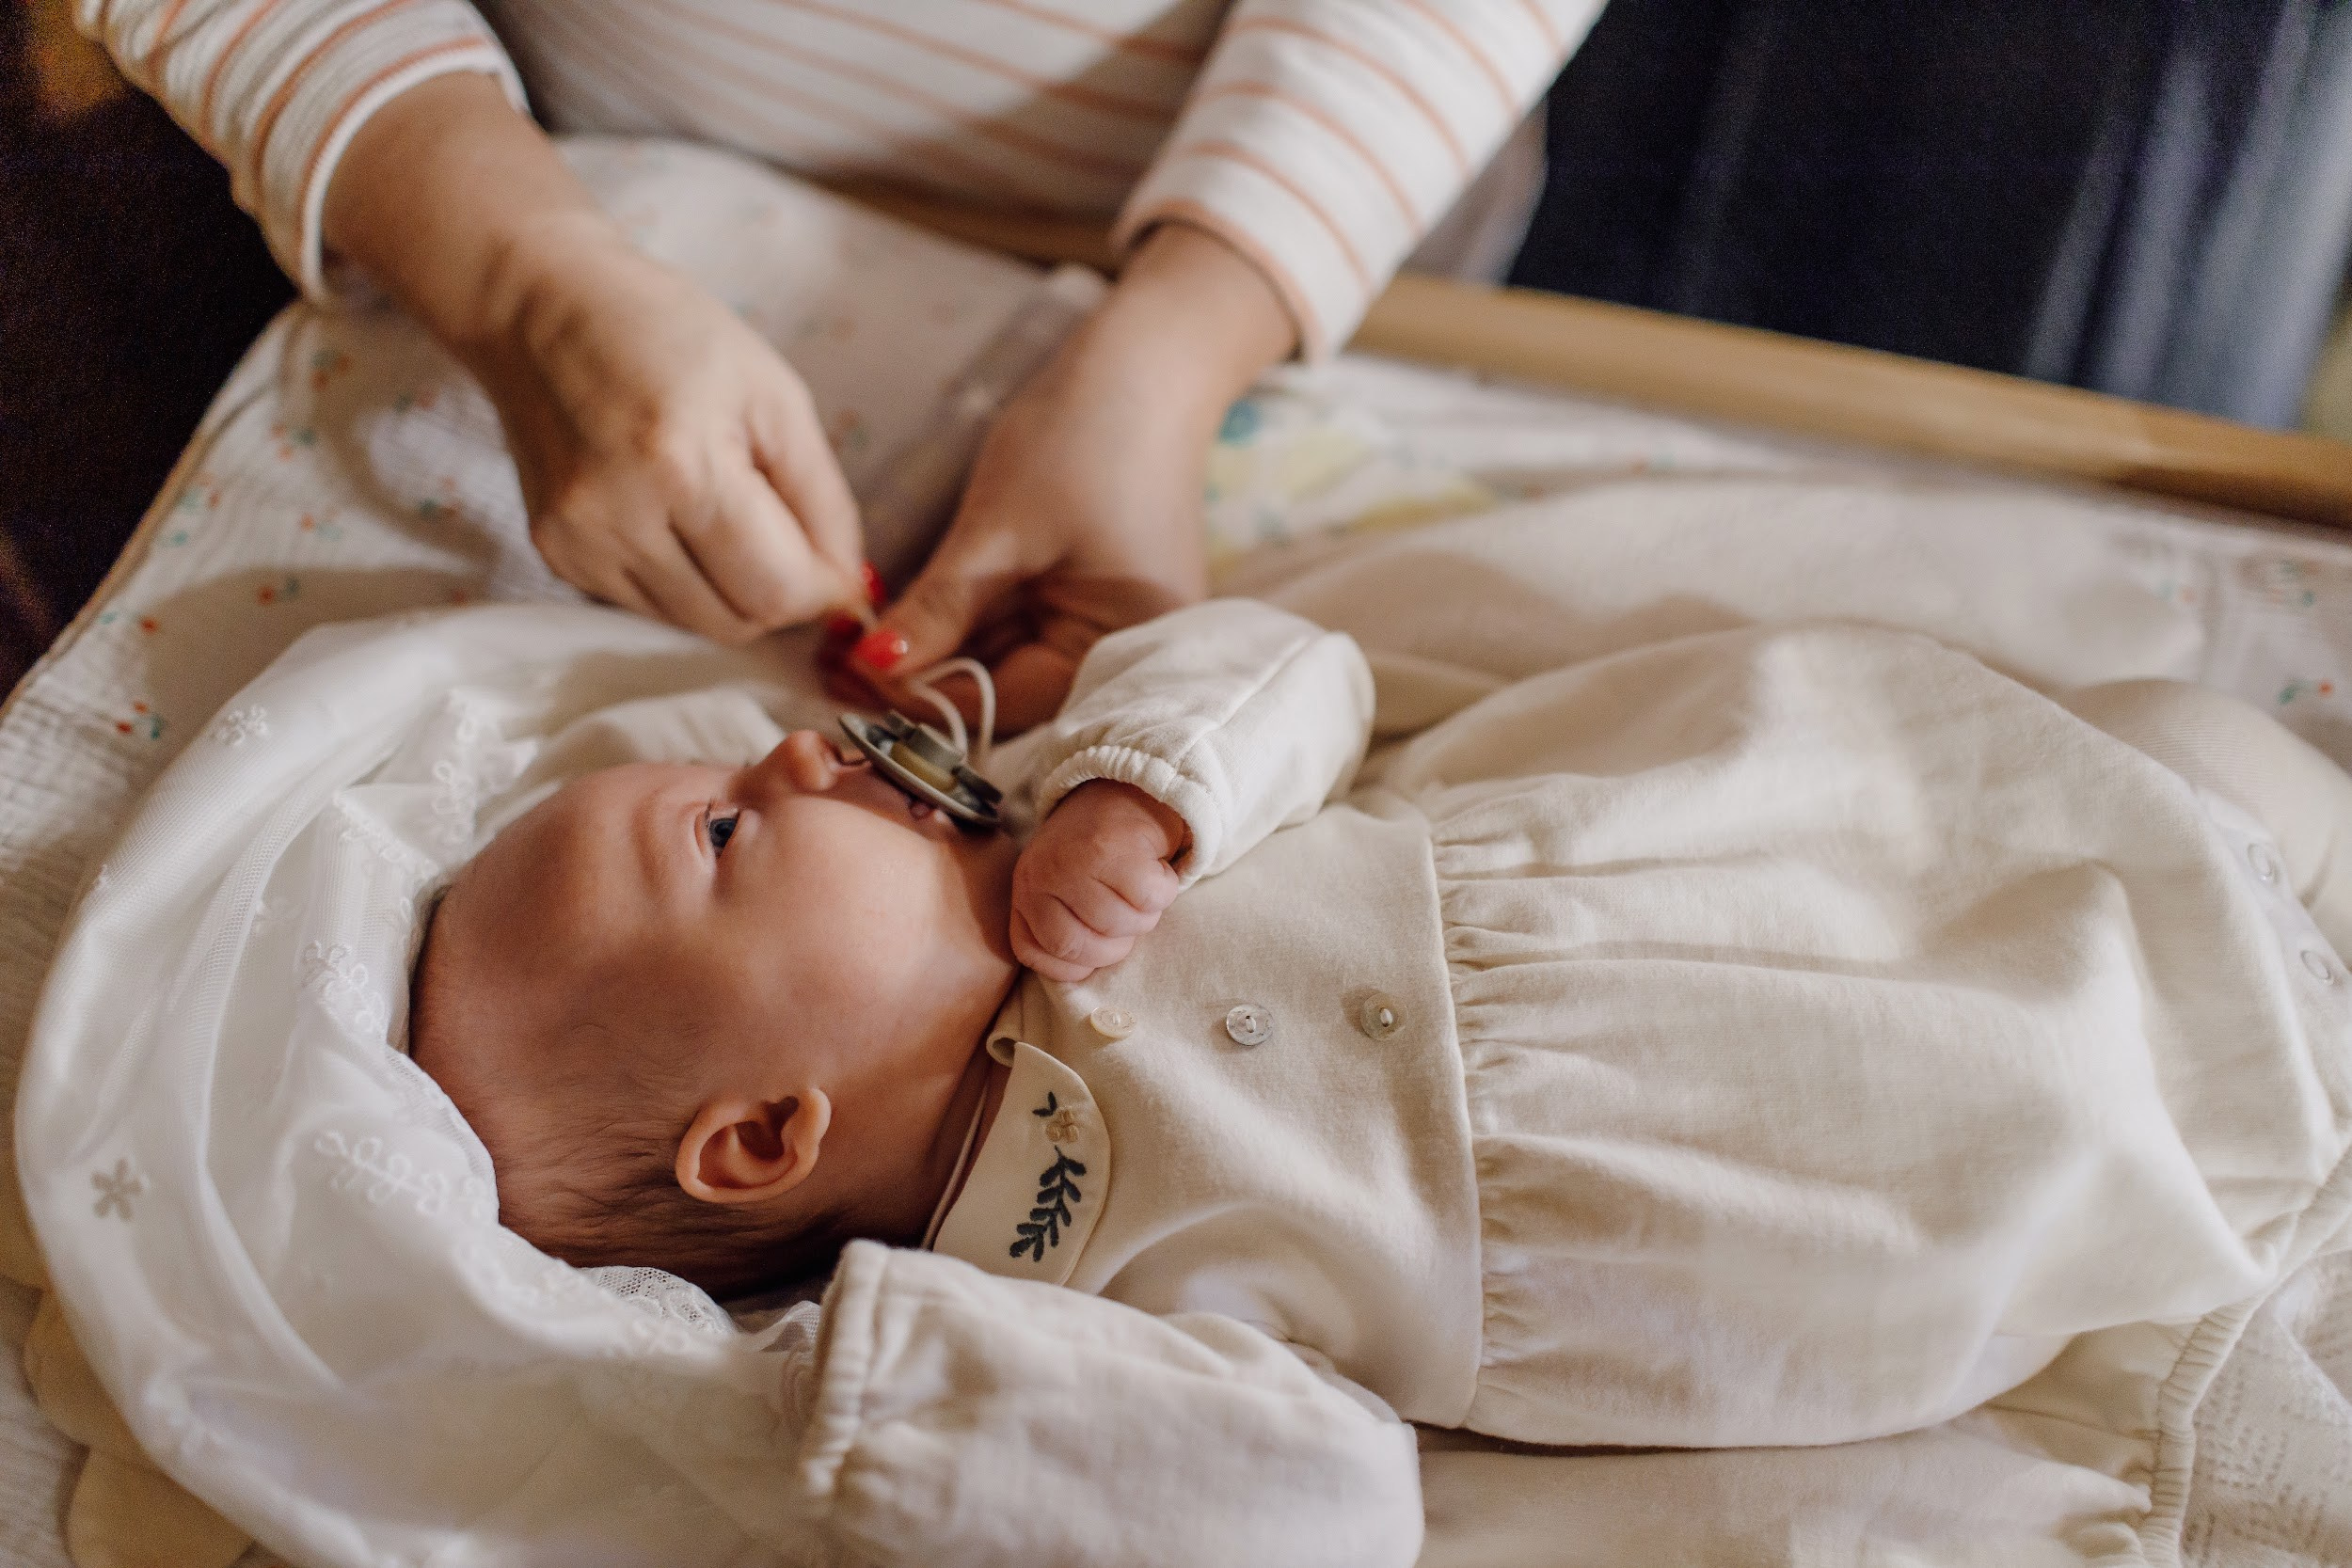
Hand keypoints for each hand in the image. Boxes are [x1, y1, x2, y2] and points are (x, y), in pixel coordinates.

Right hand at [471, 219, 865, 640]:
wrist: (536, 307)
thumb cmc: (665, 332)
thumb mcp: (772, 393)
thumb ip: (823, 498)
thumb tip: (850, 586)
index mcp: (682, 466)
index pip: (776, 590)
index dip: (825, 592)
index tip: (842, 570)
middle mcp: (618, 518)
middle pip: (738, 621)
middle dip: (784, 594)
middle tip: (790, 536)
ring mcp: (579, 544)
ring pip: (697, 624)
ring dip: (735, 592)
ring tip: (732, 517)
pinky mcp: (557, 557)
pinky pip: (652, 607)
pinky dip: (687, 583)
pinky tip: (680, 520)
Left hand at [832, 224, 1295, 731]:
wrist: (1148, 362)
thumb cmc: (1085, 438)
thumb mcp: (999, 531)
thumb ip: (939, 610)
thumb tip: (872, 669)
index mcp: (1122, 647)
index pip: (1008, 702)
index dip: (927, 697)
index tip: (851, 679)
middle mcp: (1125, 652)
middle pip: (1009, 690)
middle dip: (927, 675)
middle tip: (837, 663)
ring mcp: (1108, 623)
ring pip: (1006, 658)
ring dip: (939, 650)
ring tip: (855, 641)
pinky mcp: (1089, 593)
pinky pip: (1019, 625)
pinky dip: (967, 621)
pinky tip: (907, 617)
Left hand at [1010, 781, 1187, 981]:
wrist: (1124, 788)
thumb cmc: (1098, 852)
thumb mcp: (1063, 888)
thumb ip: (1062, 926)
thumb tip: (1082, 972)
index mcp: (1026, 890)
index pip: (1035, 953)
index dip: (1074, 964)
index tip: (1097, 948)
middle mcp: (1040, 875)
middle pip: (1082, 947)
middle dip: (1117, 944)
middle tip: (1129, 917)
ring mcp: (1074, 861)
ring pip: (1121, 924)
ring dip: (1145, 913)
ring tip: (1141, 887)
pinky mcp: (1113, 847)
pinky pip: (1150, 898)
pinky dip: (1164, 889)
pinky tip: (1155, 868)